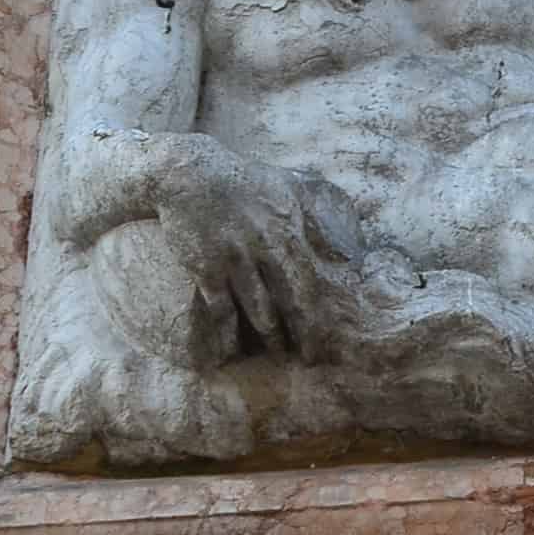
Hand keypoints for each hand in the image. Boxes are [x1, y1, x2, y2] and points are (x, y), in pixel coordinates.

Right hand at [102, 133, 350, 361]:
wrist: (190, 175)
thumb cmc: (243, 180)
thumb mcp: (289, 188)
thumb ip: (317, 216)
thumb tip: (343, 245)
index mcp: (289, 232)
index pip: (311, 283)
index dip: (319, 314)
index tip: (327, 337)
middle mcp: (266, 249)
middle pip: (290, 300)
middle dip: (301, 333)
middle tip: (308, 359)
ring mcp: (236, 260)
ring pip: (258, 307)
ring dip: (268, 335)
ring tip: (276, 356)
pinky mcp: (206, 267)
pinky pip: (219, 307)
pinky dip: (224, 332)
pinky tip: (228, 352)